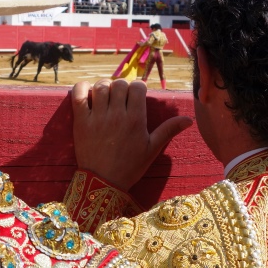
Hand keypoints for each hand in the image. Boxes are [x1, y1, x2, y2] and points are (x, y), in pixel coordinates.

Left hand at [71, 79, 192, 190]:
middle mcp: (117, 115)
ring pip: (100, 86)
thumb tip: (189, 119)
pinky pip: (78, 94)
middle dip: (121, 87)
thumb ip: (168, 130)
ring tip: (105, 96)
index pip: (137, 87)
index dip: (138, 87)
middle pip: (119, 84)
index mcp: (136, 119)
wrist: (103, 183)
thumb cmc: (129, 167)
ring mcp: (97, 117)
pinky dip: (82, 88)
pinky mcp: (81, 121)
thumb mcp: (152, 149)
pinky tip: (87, 92)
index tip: (135, 96)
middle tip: (120, 97)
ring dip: (104, 87)